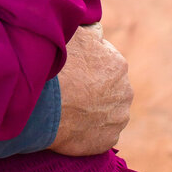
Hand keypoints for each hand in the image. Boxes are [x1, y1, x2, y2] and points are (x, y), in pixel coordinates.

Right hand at [51, 24, 132, 156]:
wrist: (46, 106)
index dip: (88, 67)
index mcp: (118, 64)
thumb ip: (92, 30)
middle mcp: (125, 91)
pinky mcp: (108, 140)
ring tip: (70, 110)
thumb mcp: (75, 36)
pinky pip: (100, 134)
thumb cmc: (58, 69)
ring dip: (94, 111)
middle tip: (71, 91)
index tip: (73, 72)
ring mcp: (118, 118)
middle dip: (95, 89)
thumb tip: (100, 30)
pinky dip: (89, 131)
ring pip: (108, 112)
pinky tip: (72, 126)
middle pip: (110, 89)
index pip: (107, 64)